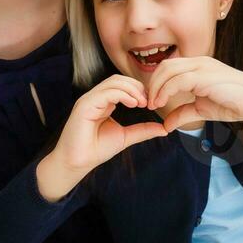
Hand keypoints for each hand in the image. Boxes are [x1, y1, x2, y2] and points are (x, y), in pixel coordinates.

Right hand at [37, 75, 165, 200]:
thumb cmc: (96, 149)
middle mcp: (95, 98)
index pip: (122, 84)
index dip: (138, 89)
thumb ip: (143, 130)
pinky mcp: (84, 105)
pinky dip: (122, 95)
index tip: (149, 102)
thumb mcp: (126, 137)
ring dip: (132, 90)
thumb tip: (164, 128)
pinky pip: (106, 92)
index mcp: (103, 102)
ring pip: (113, 82)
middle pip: (118, 79)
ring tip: (142, 102)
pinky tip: (133, 104)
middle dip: (137, 87)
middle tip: (148, 101)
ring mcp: (89, 100)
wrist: (78, 162)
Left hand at [147, 57, 242, 132]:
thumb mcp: (203, 110)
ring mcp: (202, 66)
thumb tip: (165, 125)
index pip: (168, 68)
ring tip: (153, 105)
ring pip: (168, 70)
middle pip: (164, 66)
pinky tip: (162, 104)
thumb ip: (184, 114)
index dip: (156, 83)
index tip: (151, 101)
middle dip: (152, 84)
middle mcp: (198, 62)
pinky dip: (165, 92)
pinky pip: (178, 80)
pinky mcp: (206, 75)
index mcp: (198, 67)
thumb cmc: (236, 103)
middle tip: (148, 103)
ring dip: (156, 88)